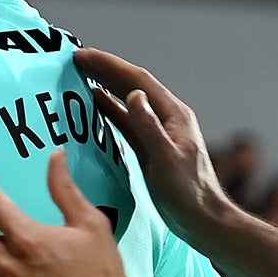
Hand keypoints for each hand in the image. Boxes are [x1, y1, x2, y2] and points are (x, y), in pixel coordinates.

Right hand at [74, 48, 231, 240]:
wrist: (202, 220)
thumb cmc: (188, 194)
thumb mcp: (166, 160)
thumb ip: (149, 128)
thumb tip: (134, 96)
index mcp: (174, 115)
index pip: (137, 81)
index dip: (109, 65)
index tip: (82, 56)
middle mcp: (167, 118)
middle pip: (131, 85)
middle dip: (104, 70)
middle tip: (75, 59)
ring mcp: (159, 132)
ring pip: (127, 101)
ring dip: (105, 86)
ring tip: (80, 74)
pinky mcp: (151, 147)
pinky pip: (127, 121)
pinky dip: (109, 109)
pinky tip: (95, 103)